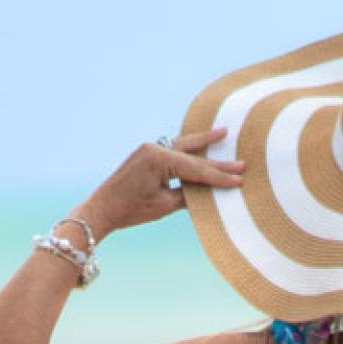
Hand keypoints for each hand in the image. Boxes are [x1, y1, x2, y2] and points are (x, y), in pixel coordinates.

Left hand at [76, 124, 237, 238]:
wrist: (101, 209)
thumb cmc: (131, 210)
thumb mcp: (164, 205)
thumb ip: (188, 194)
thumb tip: (208, 190)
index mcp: (159, 159)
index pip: (197, 169)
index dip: (219, 177)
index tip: (240, 180)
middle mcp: (154, 148)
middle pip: (193, 155)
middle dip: (217, 161)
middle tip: (241, 162)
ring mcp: (148, 148)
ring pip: (183, 146)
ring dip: (203, 142)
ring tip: (223, 133)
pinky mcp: (144, 153)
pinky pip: (171, 148)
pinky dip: (187, 148)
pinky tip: (199, 143)